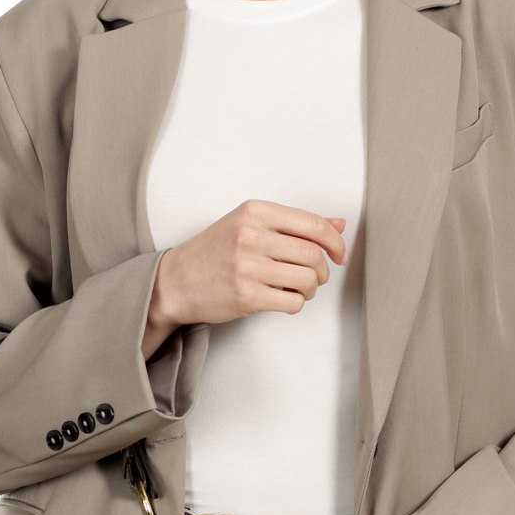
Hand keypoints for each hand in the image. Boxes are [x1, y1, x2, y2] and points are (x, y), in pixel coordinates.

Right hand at [142, 200, 346, 358]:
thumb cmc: (213, 253)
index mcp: (255, 212)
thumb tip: (338, 224)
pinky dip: (296, 303)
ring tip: (300, 289)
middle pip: (314, 254)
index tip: (339, 254)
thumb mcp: (249, 225)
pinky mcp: (246, 295)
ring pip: (307, 279)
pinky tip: (284, 298)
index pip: (313, 223)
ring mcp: (247, 266)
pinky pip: (292, 302)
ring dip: (311, 289)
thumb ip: (293, 224)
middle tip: (317, 276)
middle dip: (324, 270)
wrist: (175, 282)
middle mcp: (251, 235)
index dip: (335, 242)